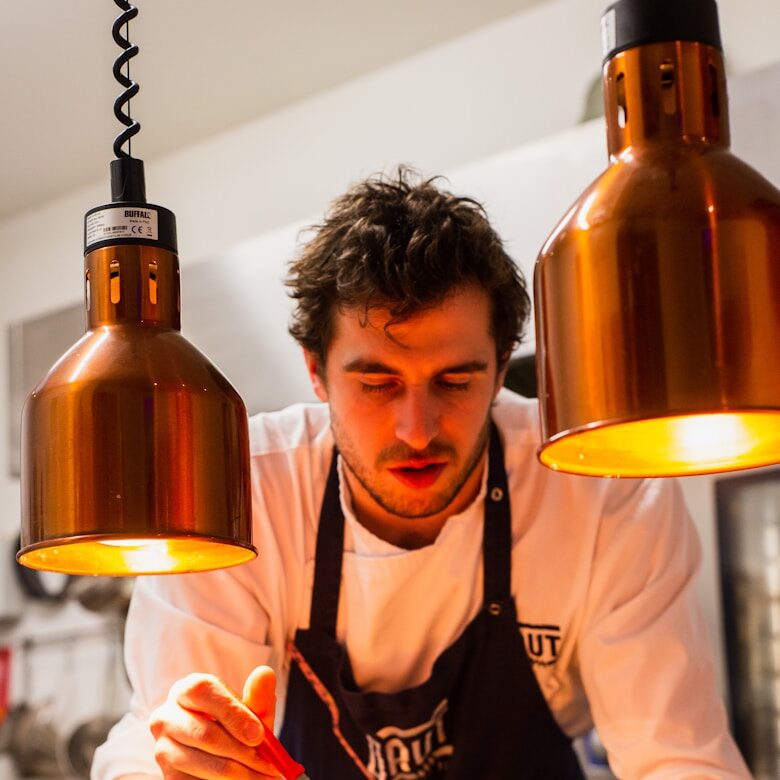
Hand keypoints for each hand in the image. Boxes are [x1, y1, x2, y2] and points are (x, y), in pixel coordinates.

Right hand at [149, 666, 279, 778]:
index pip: (202, 690)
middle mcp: (166, 715)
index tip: (259, 735)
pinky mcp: (167, 776)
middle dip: (242, 750)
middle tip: (269, 765)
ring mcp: (163, 748)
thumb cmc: (238, 732)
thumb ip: (258, 698)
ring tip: (262, 776)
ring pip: (204, 761)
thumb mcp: (253, 716)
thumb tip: (265, 672)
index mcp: (187, 689)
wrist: (224, 767)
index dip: (232, 713)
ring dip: (239, 772)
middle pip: (204, 732)